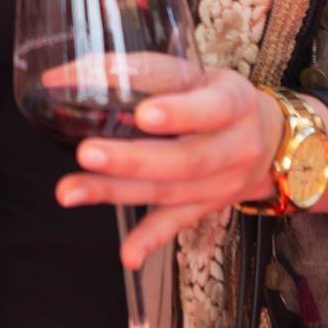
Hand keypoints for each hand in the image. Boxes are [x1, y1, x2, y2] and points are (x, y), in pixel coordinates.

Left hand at [54, 66, 280, 267]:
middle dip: (134, 159)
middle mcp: (234, 146)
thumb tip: (56, 78)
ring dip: (117, 192)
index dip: (179, 112)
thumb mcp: (193, 74)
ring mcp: (221, 183)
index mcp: (234, 101)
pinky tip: (127, 255)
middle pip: (186, 159)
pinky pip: (177, 224)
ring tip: (70, 191)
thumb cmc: (214, 96)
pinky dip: (150, 240)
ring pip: (169, 191)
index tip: (143, 114)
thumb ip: (137, 72)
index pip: (209, 106)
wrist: (271, 142)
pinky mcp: (206, 207)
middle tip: (87, 152)